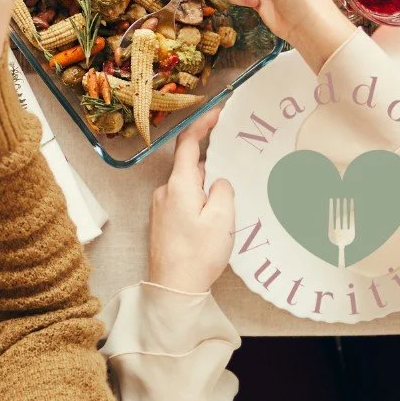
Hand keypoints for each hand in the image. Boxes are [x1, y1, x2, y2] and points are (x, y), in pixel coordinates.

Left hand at [148, 109, 233, 292]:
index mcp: (179, 184)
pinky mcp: (163, 221)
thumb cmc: (198, 254)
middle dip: (212, 157)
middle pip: (190, 163)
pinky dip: (200, 196)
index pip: (189, 142)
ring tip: (232, 189)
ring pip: (188, 183)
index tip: (219, 112)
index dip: (203, 123)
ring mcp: (162, 205)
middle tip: (237, 155)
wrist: (173, 288)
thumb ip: (223, 190)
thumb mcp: (222, 219)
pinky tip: (216, 211)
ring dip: (207, 181)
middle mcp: (166, 190)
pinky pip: (184, 198)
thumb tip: (219, 181)